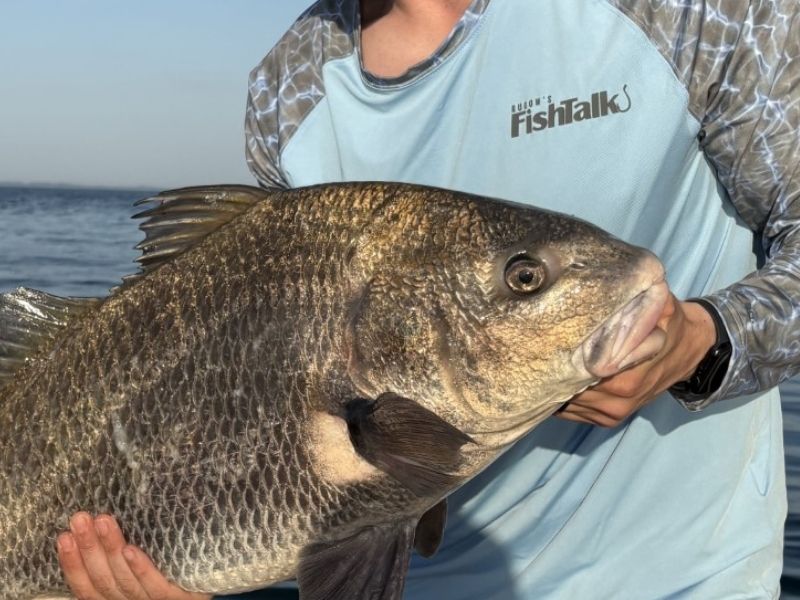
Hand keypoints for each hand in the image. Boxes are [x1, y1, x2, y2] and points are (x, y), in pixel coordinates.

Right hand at [57, 512, 210, 599]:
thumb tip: (99, 521)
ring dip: (111, 549)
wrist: (198, 593)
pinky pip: (157, 586)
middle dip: (88, 549)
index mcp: (115, 598)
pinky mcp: (177, 598)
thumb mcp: (136, 571)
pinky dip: (142, 569)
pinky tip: (131, 550)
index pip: (86, 588)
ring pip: (124, 580)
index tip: (63, 535)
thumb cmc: (166, 576)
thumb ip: (120, 556)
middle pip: (103, 581)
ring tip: (102, 521)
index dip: (72, 564)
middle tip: (80, 519)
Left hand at [557, 294, 715, 426]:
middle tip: (540, 348)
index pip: (578, 371)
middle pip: (568, 387)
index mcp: (627, 375)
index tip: (548, 341)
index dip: (560, 356)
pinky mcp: (608, 419)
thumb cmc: (669, 323)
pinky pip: (574, 412)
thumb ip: (638, 305)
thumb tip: (610, 296)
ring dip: (556, 383)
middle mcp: (618, 398)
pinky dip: (564, 397)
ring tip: (548, 360)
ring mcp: (613, 413)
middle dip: (553, 368)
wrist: (690, 351)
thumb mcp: (661, 306)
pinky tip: (561, 377)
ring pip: (567, 403)